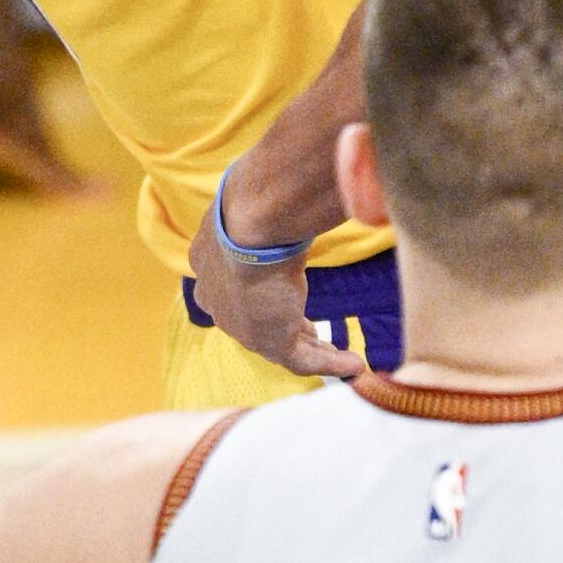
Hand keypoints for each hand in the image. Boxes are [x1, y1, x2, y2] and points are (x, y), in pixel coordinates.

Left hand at [186, 197, 362, 381]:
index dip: (256, 294)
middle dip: (284, 325)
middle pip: (253, 319)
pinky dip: (330, 363)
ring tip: (340, 355)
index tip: (282, 294)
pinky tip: (355, 364)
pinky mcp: (271, 340)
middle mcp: (217, 300)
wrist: (252, 222)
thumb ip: (262, 213)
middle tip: (313, 332)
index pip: (230, 287)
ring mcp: (241, 326)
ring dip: (313, 348)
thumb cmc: (253, 201)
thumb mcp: (250, 204)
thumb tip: (281, 197)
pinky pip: (303, 359)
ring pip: (280, 343)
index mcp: (207, 263)